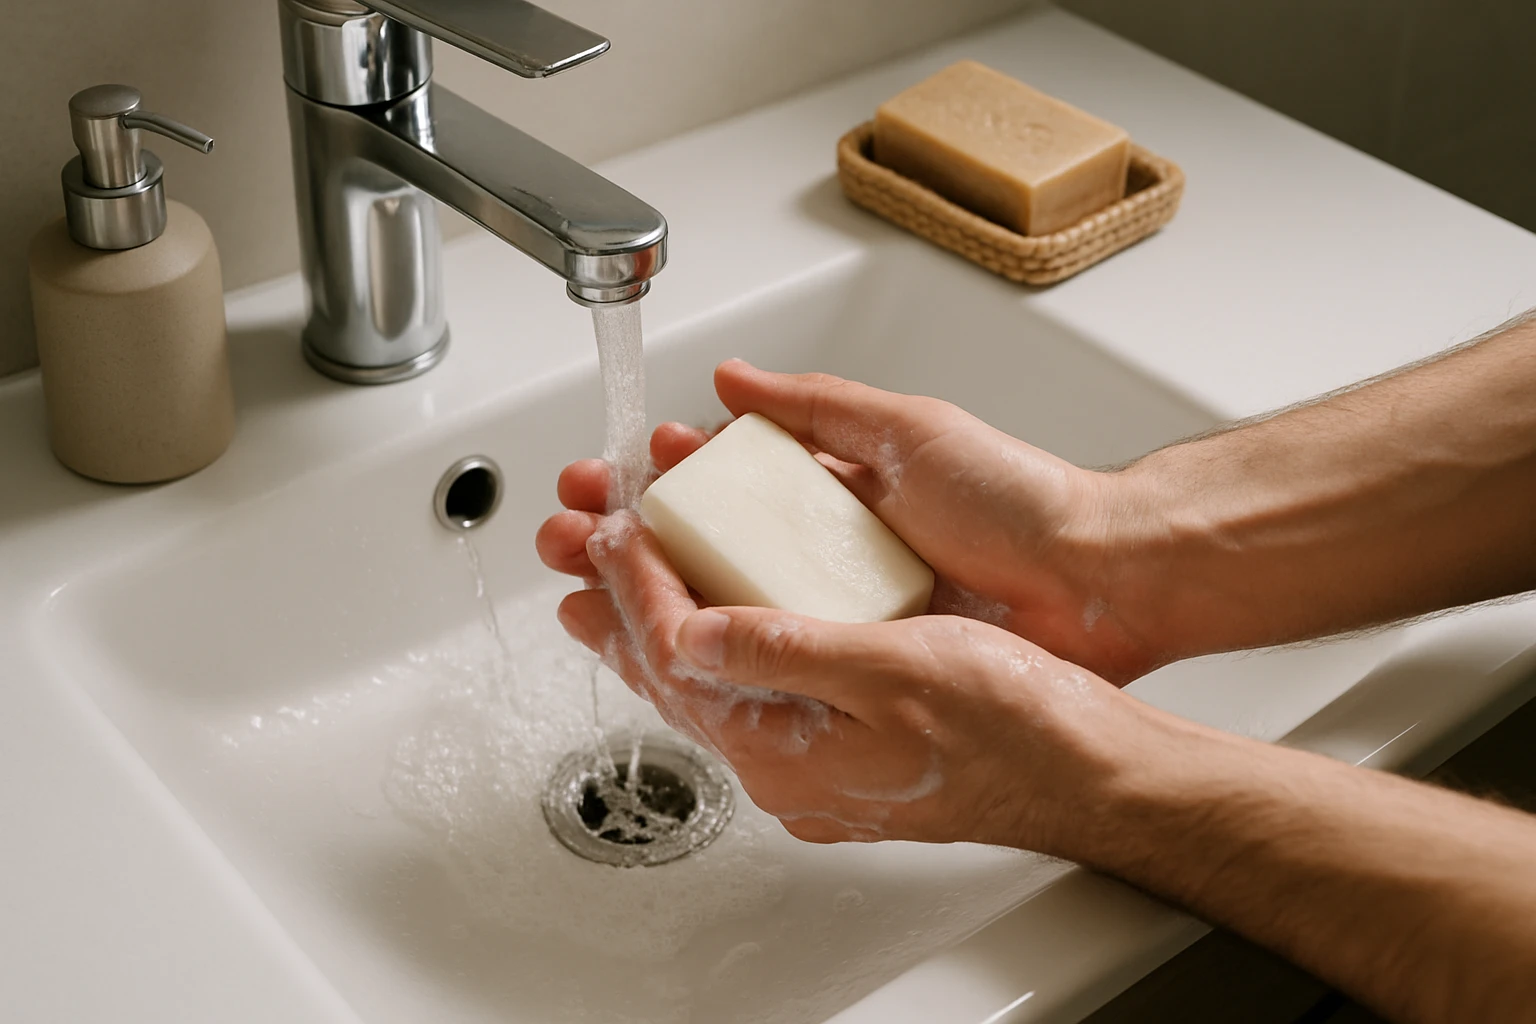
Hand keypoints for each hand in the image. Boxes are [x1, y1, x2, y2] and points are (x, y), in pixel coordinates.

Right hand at [537, 359, 1161, 682]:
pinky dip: (715, 649)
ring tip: (587, 589)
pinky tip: (663, 648)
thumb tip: (733, 379)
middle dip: (627, 536)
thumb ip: (816, 409)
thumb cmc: (1020, 502)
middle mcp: (824, 550)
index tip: (599, 475)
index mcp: (830, 487)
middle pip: (703, 542)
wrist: (1096, 583)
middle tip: (566, 536)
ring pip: (724, 602)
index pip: (717, 477)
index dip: (651, 477)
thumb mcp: (907, 430)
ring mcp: (838, 608)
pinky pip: (773, 654)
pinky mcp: (858, 658)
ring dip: (651, 593)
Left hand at [554, 505, 1136, 851]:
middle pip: (674, 671)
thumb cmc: (1015, 726)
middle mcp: (785, 763)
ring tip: (618, 575)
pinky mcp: (840, 743)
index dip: (638, 581)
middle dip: (619, 601)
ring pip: (709, 677)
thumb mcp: (897, 672)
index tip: (616, 526)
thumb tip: (693, 630)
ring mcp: (811, 758)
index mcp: (784, 748)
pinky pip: (751, 683)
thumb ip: (784, 651)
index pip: (677, 653)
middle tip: (571, 550)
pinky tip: (716, 612)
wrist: (1086, 769)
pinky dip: (719, 635)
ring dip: (660, 617)